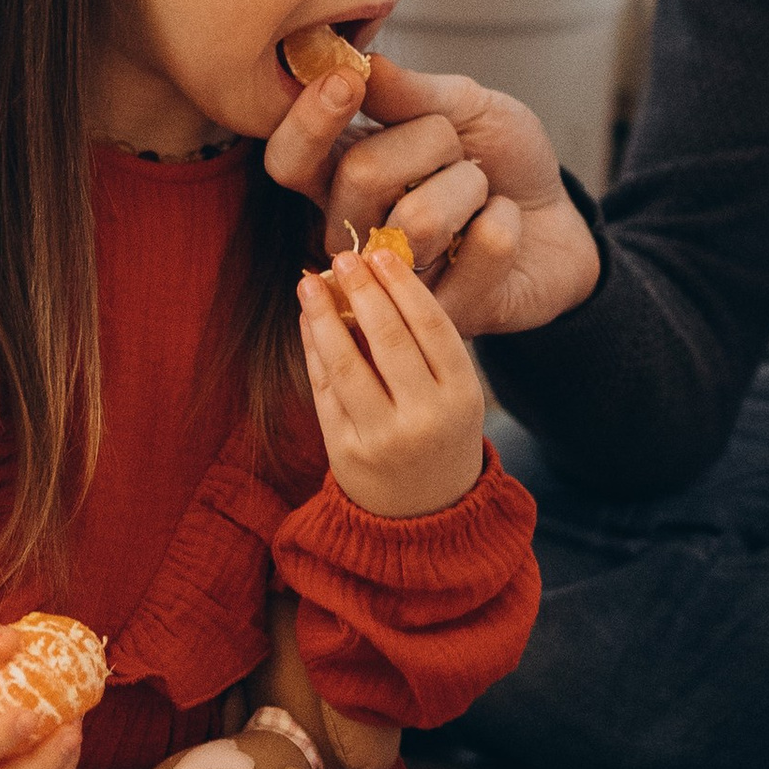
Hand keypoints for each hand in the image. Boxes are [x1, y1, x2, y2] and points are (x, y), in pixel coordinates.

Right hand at [263, 49, 600, 338]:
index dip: (309, 122)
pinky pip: (484, 244)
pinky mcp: (445, 317)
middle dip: (432, 141)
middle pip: (359, 175)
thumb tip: (362, 64)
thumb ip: (409, 92)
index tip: (346, 82)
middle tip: (458, 151)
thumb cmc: (497, 162)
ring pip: (420, 218)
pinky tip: (501, 227)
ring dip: (472, 186)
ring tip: (480, 195)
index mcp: (338, 175)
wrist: (556, 220)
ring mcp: (393, 284)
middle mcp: (350, 234)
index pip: (287, 159)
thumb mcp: (463, 107)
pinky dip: (507, 219)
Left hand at [298, 237, 486, 516]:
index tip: (380, 254)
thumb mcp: (453, 393)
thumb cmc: (440, 434)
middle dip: (362, 291)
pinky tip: (307, 321)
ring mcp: (382, 438)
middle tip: (344, 257)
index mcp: (461, 396)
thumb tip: (372, 278)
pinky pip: (324, 391)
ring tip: (310, 283)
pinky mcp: (346, 452)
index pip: (431, 326)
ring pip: (346, 364)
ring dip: (324, 317)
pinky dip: (312, 350)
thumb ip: (422, 345)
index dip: (402, 285)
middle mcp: (424, 418)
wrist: (427, 515)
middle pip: (389, 339)